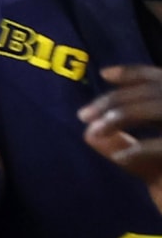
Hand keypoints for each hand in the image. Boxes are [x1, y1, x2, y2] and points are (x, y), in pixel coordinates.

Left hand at [82, 65, 161, 201]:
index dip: (136, 73)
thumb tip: (88, 135)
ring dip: (122, 116)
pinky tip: (119, 157)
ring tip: (94, 132)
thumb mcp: (149, 164)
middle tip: (83, 115)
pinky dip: (141, 149)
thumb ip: (124, 144)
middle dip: (115, 100)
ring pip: (158, 108)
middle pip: (156, 91)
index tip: (104, 74)